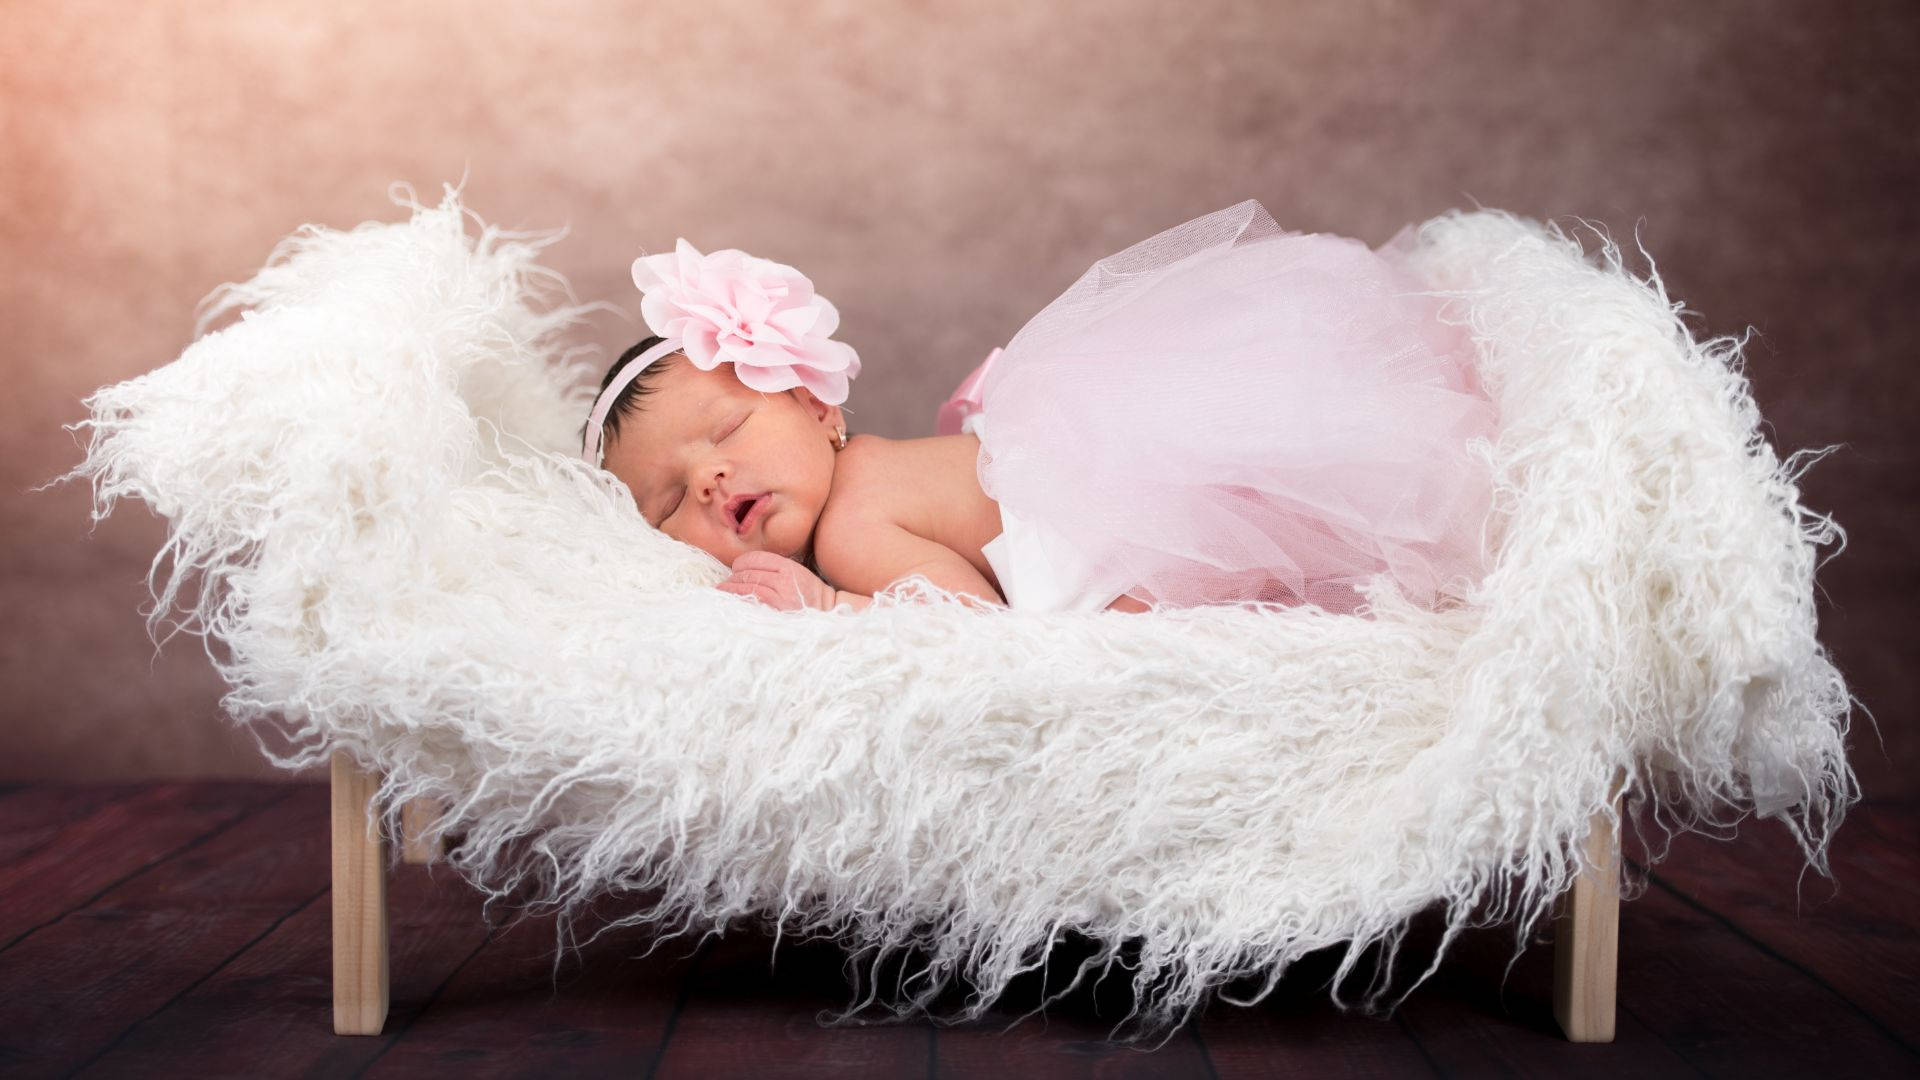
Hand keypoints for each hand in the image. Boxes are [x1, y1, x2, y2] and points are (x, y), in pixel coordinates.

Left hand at [719, 550, 836, 610]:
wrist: (828, 616)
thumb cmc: (809, 597)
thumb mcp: (797, 574)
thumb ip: (775, 569)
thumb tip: (743, 570)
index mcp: (789, 567)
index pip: (756, 558)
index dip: (740, 563)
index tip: (735, 569)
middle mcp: (785, 579)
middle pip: (748, 573)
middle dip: (733, 578)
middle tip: (725, 584)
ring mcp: (780, 597)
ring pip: (747, 586)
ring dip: (730, 589)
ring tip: (722, 591)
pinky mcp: (776, 612)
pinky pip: (751, 602)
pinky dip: (738, 600)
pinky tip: (731, 601)